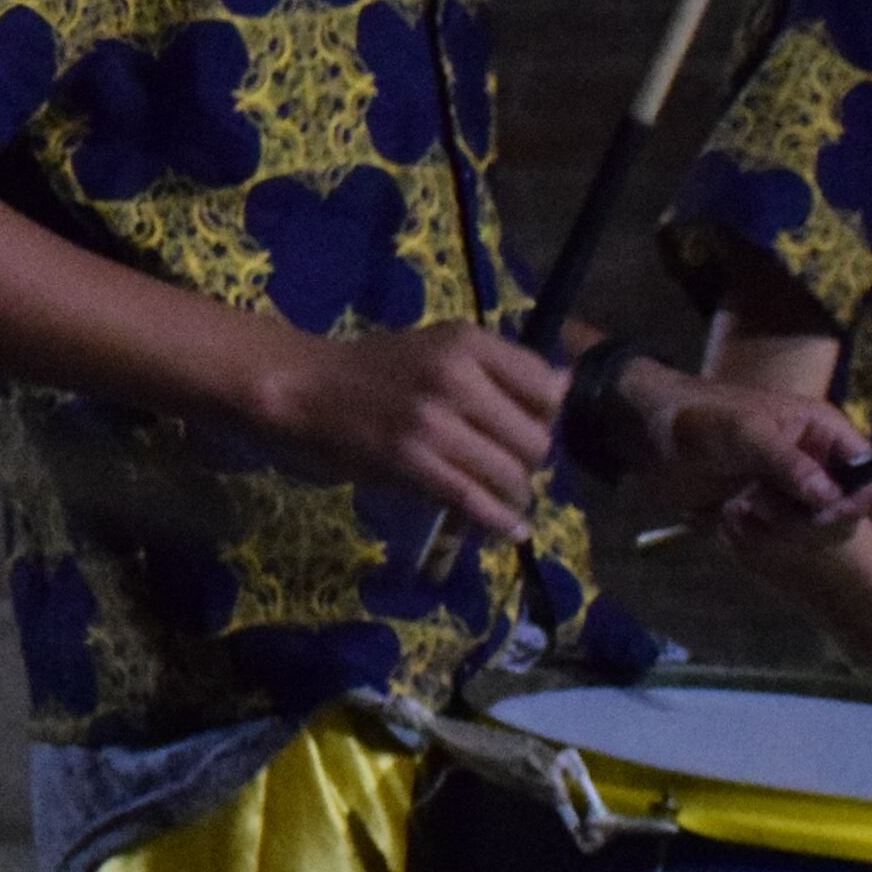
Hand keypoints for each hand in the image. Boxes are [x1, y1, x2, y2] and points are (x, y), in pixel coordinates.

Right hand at [253, 325, 563, 538]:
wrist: (307, 389)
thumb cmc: (375, 368)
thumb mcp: (439, 346)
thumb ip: (499, 365)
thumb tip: (564, 387)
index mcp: (467, 342)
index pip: (545, 386)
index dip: (547, 415)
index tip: (529, 426)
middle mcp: (456, 377)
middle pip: (535, 438)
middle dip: (532, 461)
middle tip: (513, 467)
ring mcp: (433, 422)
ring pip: (510, 473)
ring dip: (515, 493)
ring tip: (505, 497)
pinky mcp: (411, 462)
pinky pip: (474, 500)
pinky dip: (499, 520)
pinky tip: (511, 529)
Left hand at [627, 362, 870, 531]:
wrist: (648, 436)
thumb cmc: (697, 418)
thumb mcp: (743, 433)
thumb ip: (788, 464)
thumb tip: (830, 498)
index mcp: (822, 432)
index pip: (870, 472)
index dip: (858, 498)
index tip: (826, 514)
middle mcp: (815, 464)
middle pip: (845, 514)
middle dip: (806, 522)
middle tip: (761, 506)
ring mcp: (790, 494)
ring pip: (811, 536)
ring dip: (772, 532)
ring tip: (737, 509)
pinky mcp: (765, 516)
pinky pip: (778, 544)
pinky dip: (752, 539)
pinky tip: (726, 519)